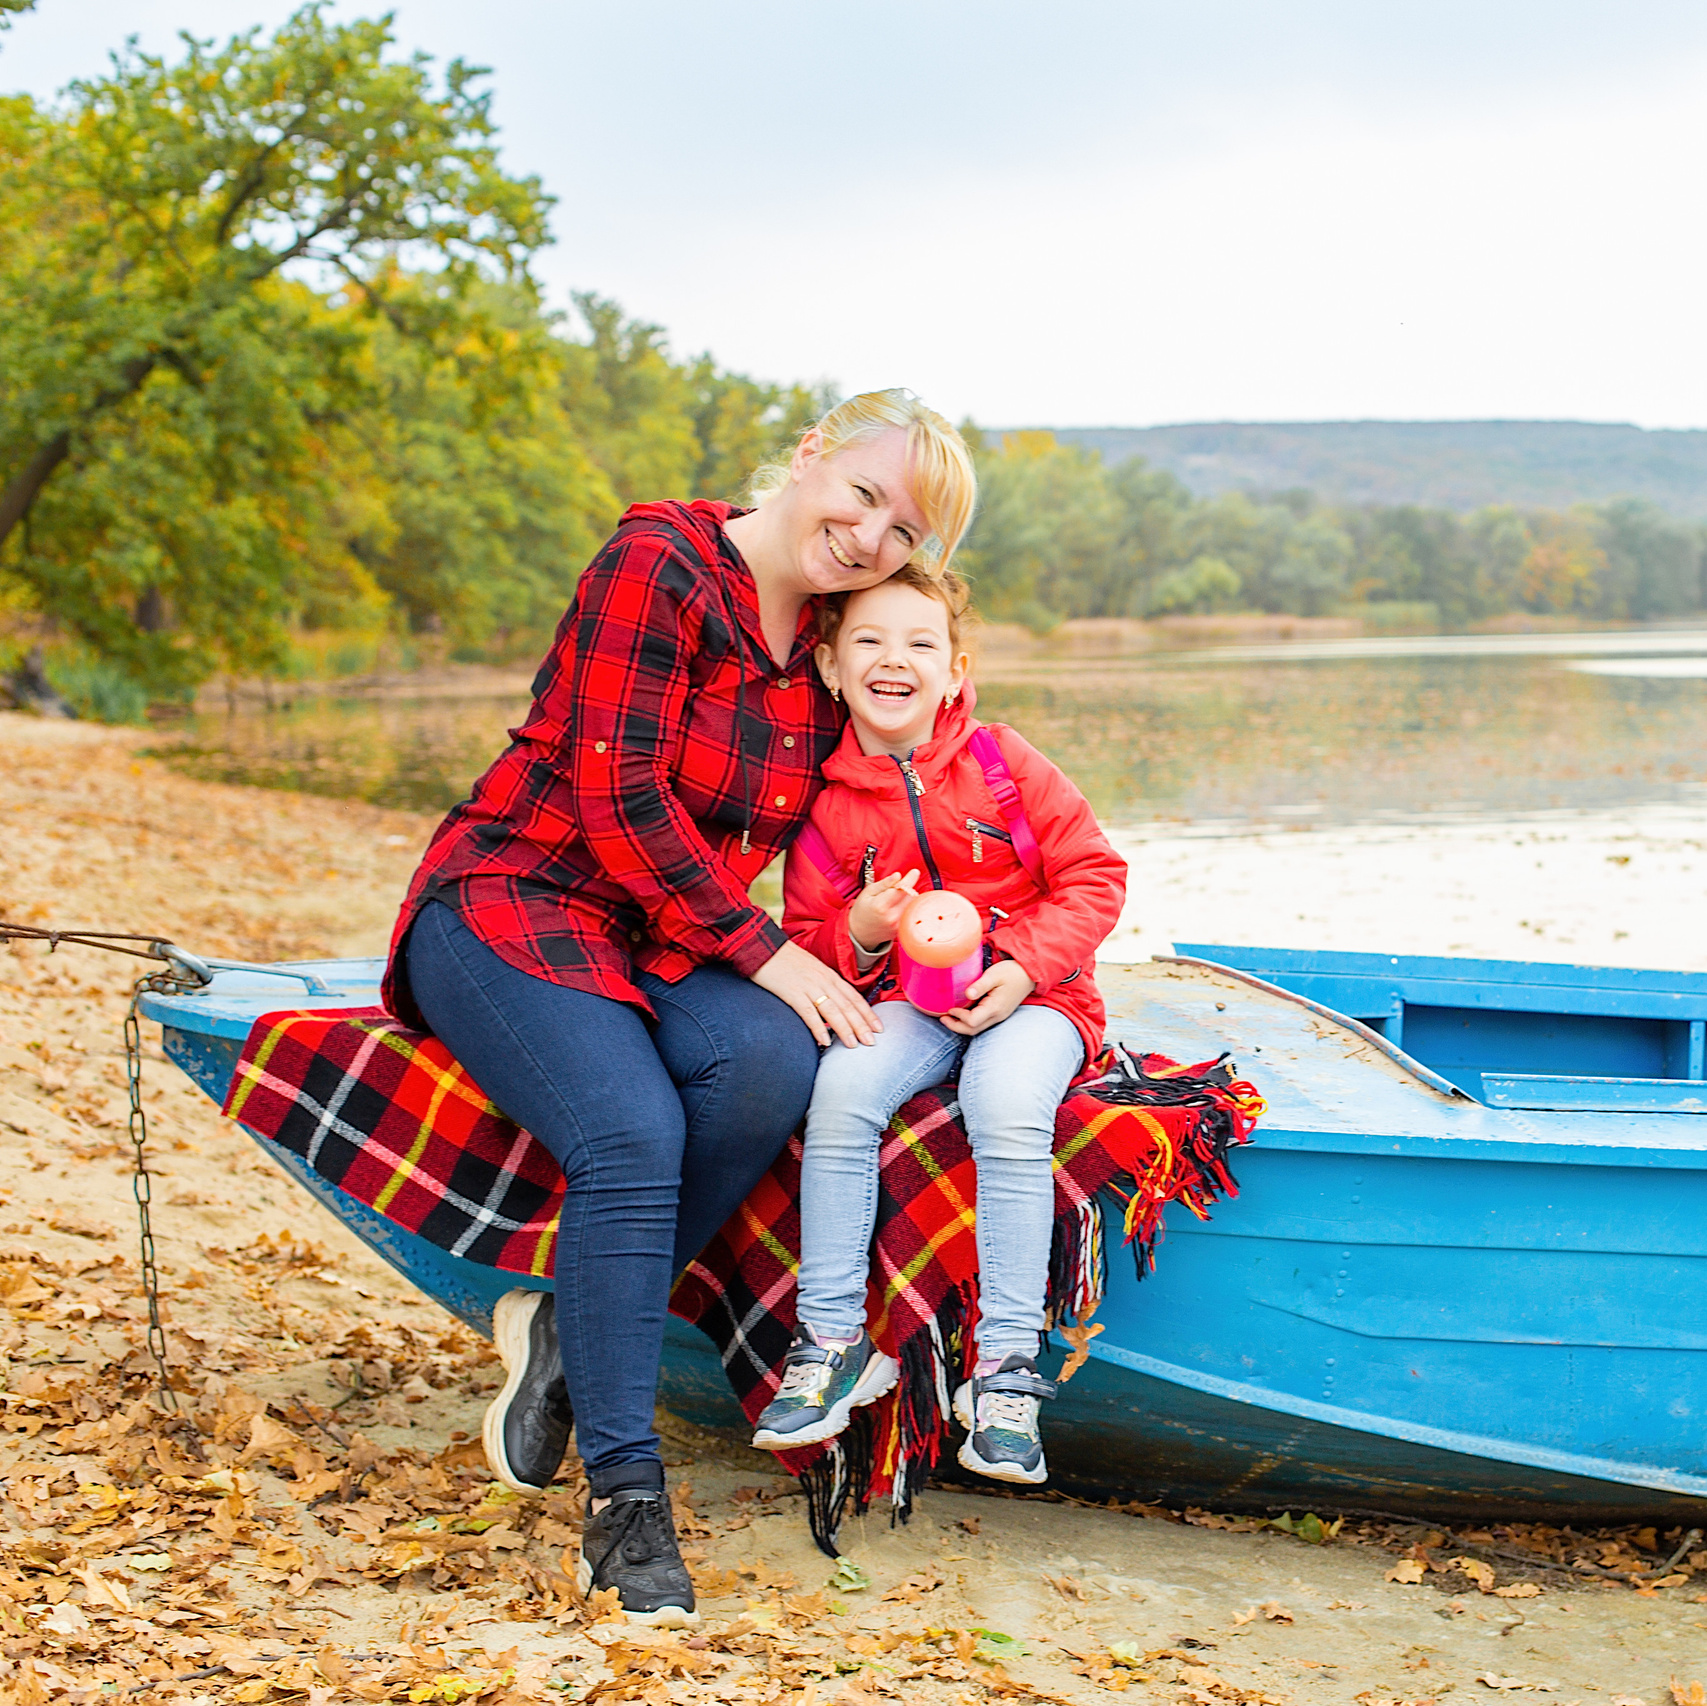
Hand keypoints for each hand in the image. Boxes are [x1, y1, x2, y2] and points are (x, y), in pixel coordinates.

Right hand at [751, 939, 883, 1047]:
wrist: (762, 946)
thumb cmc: (784, 959)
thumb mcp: (810, 968)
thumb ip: (823, 983)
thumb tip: (833, 1003)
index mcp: (828, 974)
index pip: (853, 996)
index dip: (867, 1013)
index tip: (879, 1028)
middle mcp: (822, 980)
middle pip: (847, 1005)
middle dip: (861, 1025)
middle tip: (872, 1042)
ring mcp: (808, 986)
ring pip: (832, 1010)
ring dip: (844, 1029)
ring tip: (853, 1045)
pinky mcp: (792, 992)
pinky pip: (808, 1013)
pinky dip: (818, 1028)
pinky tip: (825, 1041)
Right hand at [847, 868, 920, 954]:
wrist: (860, 933)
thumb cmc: (862, 910)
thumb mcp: (868, 892)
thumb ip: (884, 884)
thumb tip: (898, 875)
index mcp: (881, 906)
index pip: (901, 889)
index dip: (910, 879)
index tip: (915, 871)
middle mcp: (892, 917)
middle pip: (909, 896)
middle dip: (907, 888)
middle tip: (897, 887)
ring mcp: (898, 925)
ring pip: (912, 904)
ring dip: (907, 897)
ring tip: (894, 899)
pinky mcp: (902, 930)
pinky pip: (910, 913)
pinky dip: (907, 906)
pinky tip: (896, 907)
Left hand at [940, 958, 1035, 1036]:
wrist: (1029, 974)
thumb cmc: (1012, 972)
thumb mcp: (995, 974)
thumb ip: (980, 985)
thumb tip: (967, 994)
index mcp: (995, 1007)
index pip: (972, 1021)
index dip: (958, 1017)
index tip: (949, 1008)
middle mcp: (997, 1016)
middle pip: (973, 1030)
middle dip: (956, 1026)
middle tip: (942, 1018)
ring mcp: (999, 1016)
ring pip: (977, 1029)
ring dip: (961, 1026)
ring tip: (948, 1017)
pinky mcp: (999, 1013)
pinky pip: (982, 1023)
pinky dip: (969, 1022)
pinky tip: (962, 1013)